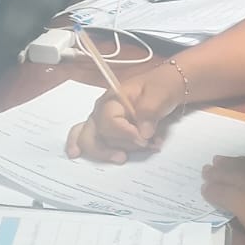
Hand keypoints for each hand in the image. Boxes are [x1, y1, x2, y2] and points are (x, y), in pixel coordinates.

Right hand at [66, 62, 186, 162]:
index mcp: (114, 98)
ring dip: (110, 152)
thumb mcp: (161, 94)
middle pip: (94, 133)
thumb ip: (150, 111)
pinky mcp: (109, 131)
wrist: (169, 88)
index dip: (124, 133)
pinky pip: (93, 139)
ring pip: (92, 139)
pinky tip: (76, 153)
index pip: (108, 120)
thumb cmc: (163, 87)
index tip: (144, 139)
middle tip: (129, 154)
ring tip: (127, 156)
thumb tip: (143, 133)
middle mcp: (103, 110)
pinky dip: (92, 149)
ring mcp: (104, 120)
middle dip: (111, 147)